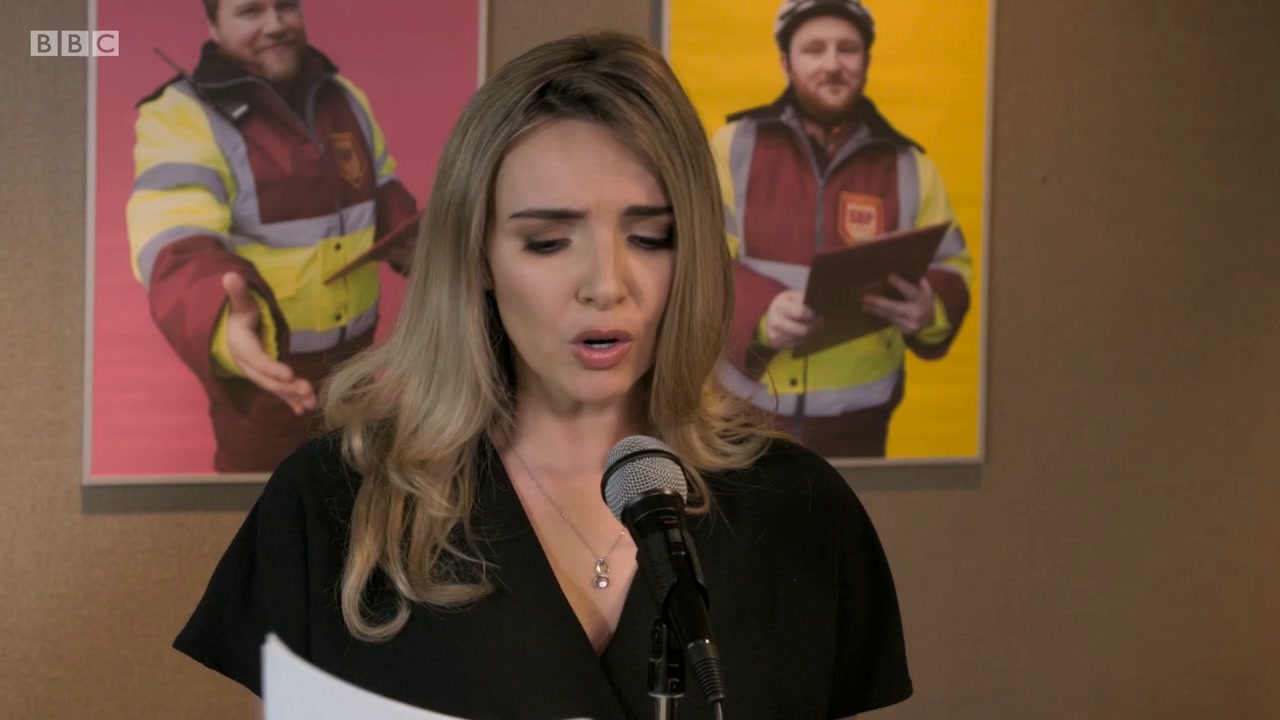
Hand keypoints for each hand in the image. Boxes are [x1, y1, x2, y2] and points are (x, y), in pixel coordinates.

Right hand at [221, 272, 315, 414]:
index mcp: (242, 346)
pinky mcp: (264, 378)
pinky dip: (290, 401)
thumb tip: (230, 274)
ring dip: (292, 396)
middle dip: (287, 387)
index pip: (257, 359)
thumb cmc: (238, 316)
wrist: (226, 335)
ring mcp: (256, 374)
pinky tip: (304, 410)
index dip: (272, 368)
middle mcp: (248, 364)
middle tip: (308, 391)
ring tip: (311, 404)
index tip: (289, 374)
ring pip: (274, 388)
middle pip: (267, 379)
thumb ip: (237, 293)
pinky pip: (278, 391)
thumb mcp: (238, 304)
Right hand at [763, 289, 821, 349]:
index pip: (801, 313)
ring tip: (812, 327)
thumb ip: (804, 299)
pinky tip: (803, 333)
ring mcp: (775, 335)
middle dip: (814, 327)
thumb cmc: (786, 305)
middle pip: (803, 330)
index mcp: (780, 306)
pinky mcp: (777, 344)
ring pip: (802, 339)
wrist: (770, 318)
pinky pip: (797, 345)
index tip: (817, 314)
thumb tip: (818, 306)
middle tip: (820, 323)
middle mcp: (776, 322)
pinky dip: (803, 340)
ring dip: (810, 334)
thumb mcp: (793, 296)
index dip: (812, 315)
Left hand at [862, 274, 934, 335]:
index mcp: (923, 300)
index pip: (910, 291)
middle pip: (895, 308)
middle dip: (879, 303)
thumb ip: (918, 282)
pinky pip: (890, 321)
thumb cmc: (926, 302)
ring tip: (864, 305)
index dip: (900, 284)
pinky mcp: (905, 331)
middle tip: (866, 298)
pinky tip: (870, 310)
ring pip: (890, 316)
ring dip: (875, 310)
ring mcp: (910, 325)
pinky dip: (880, 315)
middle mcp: (916, 314)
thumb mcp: (925, 290)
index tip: (889, 276)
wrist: (932, 322)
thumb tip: (902, 274)